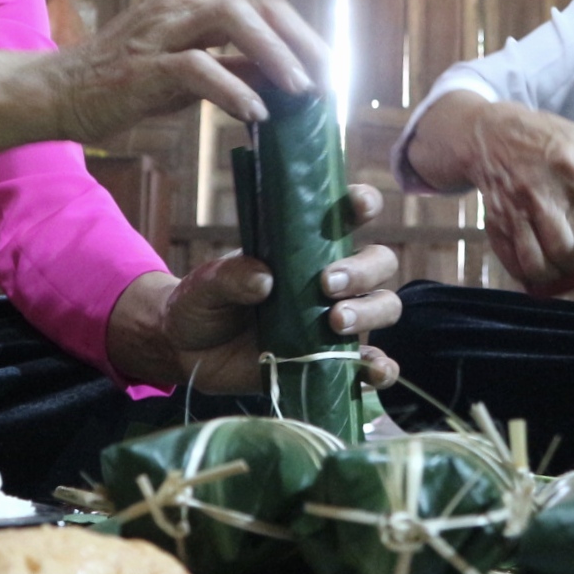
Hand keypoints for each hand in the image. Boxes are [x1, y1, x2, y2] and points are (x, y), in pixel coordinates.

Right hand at [51, 0, 329, 142]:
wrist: (58, 93)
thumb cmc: (126, 83)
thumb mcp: (192, 70)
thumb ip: (236, 67)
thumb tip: (291, 82)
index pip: (266, 7)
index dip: (304, 39)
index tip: (332, 74)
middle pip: (260, 5)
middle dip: (303, 44)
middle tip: (329, 84)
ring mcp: (162, 26)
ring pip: (233, 19)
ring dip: (276, 55)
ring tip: (303, 92)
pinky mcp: (144, 62)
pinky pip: (198, 66)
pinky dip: (233, 88)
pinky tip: (256, 113)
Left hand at [106, 184, 402, 391]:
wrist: (189, 352)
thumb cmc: (203, 303)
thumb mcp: (205, 285)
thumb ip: (230, 277)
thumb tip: (264, 278)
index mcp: (305, 246)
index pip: (347, 215)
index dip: (363, 203)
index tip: (359, 206)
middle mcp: (331, 279)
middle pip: (379, 262)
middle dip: (362, 270)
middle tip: (325, 285)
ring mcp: (336, 320)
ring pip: (383, 306)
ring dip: (369, 312)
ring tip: (335, 322)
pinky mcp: (334, 360)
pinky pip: (372, 363)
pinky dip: (381, 366)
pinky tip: (372, 369)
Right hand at [413, 92, 573, 291]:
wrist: (487, 133)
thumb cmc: (550, 139)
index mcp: (573, 167)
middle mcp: (542, 192)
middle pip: (567, 248)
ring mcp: (515, 212)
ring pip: (539, 264)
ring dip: (563, 273)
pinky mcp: (497, 226)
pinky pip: (515, 266)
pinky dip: (534, 276)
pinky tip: (548, 268)